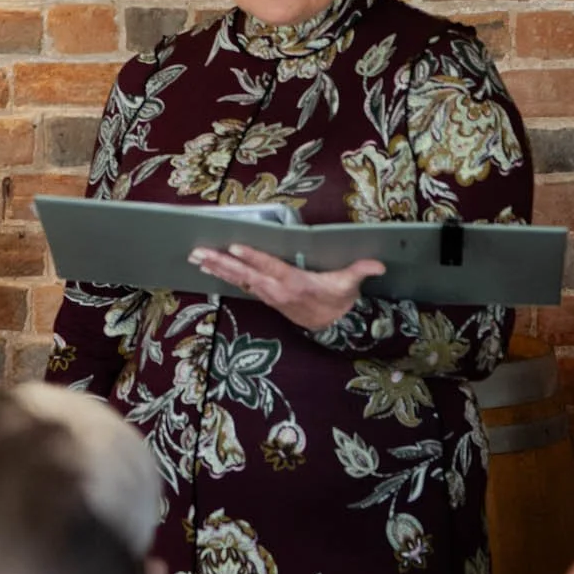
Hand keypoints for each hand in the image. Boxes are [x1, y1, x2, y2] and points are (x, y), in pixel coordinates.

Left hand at [188, 244, 385, 331]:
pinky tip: (210, 268)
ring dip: (216, 268)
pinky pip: (240, 285)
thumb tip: (377, 265)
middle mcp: (276, 289)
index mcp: (294, 282)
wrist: (333, 326)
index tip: (234, 247)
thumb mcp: (349, 285)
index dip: (252, 257)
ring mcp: (268, 294)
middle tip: (198, 252)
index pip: (270, 267)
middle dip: (220, 263)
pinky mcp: (265, 297)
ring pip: (238, 279)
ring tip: (196, 258)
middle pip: (244, 273)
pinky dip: (224, 276)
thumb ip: (360, 270)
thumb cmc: (338, 300)